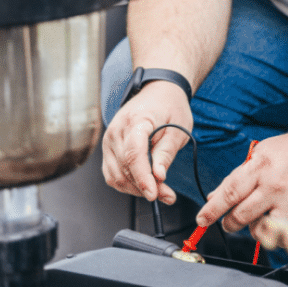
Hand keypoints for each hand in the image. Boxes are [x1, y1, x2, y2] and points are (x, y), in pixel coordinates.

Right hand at [102, 83, 192, 203]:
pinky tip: (144, 185)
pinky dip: (127, 184)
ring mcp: (109, 139)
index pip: (134, 154)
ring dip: (136, 189)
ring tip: (160, 192)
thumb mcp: (179, 128)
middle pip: (125, 168)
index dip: (143, 177)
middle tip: (168, 195)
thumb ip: (167, 152)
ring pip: (116, 175)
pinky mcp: (108, 148)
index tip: (154, 194)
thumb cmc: (170, 107)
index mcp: (136, 121)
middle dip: (145, 187)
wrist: (158, 91)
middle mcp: (116, 130)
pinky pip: (113, 173)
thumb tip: (158, 176)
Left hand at [195, 128, 287, 235]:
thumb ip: (238, 176)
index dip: (212, 210)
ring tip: (263, 216)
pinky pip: (285, 239)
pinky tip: (281, 221)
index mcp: (262, 167)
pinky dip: (279, 235)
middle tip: (231, 221)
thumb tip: (215, 198)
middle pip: (241, 217)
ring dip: (256, 228)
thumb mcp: (262, 153)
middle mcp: (277, 186)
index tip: (202, 220)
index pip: (229, 193)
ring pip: (262, 232)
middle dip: (231, 223)